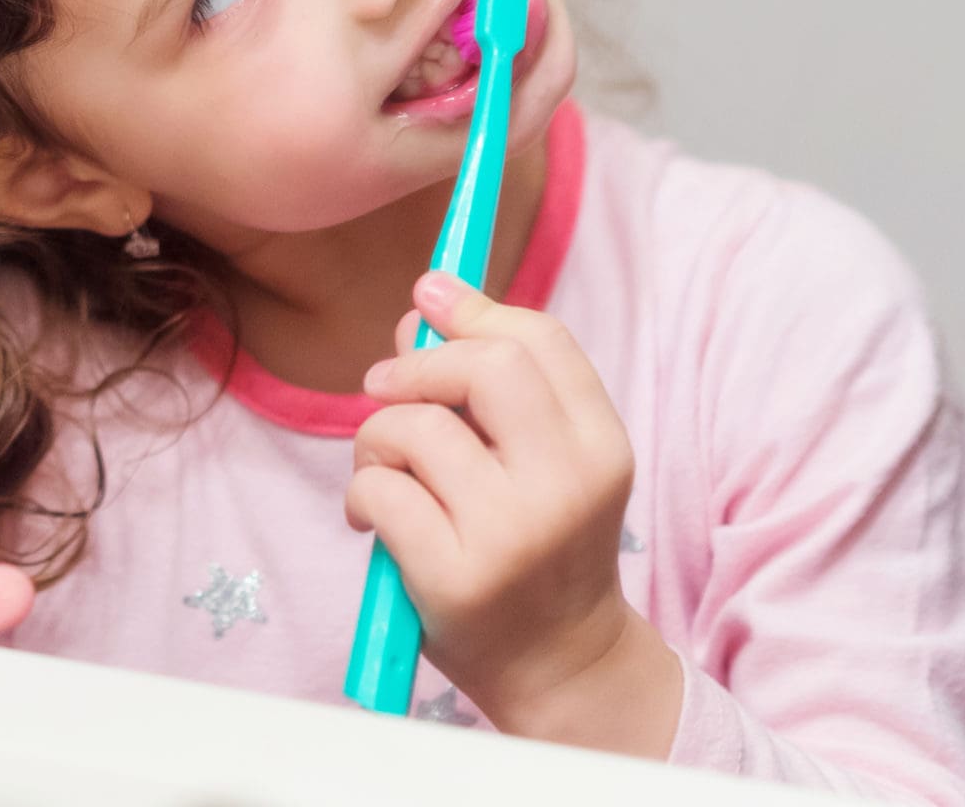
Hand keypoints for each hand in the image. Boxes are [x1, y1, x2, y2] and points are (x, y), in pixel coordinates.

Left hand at [347, 271, 650, 740]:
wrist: (557, 666)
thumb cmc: (537, 550)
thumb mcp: (542, 465)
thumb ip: (490, 390)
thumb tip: (420, 313)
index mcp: (601, 447)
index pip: (541, 340)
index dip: (475, 308)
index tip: (429, 297)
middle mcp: (567, 485)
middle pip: (486, 366)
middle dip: (419, 365)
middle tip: (385, 386)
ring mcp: (513, 533)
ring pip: (414, 426)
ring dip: (377, 437)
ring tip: (385, 472)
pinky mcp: (456, 576)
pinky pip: (378, 489)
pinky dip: (362, 495)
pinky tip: (377, 522)